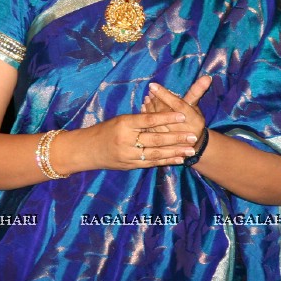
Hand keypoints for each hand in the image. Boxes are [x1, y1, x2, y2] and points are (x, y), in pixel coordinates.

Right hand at [77, 108, 199, 170]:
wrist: (87, 150)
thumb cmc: (105, 130)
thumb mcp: (120, 120)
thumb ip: (139, 120)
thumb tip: (161, 116)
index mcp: (124, 123)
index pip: (148, 119)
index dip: (166, 117)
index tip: (182, 114)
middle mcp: (126, 140)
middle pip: (155, 139)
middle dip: (176, 138)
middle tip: (193, 135)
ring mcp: (128, 155)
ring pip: (156, 153)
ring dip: (175, 151)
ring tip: (191, 149)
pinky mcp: (130, 165)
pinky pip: (151, 163)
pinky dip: (166, 161)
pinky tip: (178, 159)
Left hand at [141, 76, 209, 139]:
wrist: (192, 145)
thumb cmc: (193, 120)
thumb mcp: (196, 106)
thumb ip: (197, 91)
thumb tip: (206, 77)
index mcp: (194, 120)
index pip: (177, 105)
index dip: (164, 94)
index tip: (153, 85)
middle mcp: (184, 131)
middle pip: (165, 113)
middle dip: (156, 101)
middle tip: (150, 91)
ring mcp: (173, 140)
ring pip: (157, 122)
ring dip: (150, 108)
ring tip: (146, 98)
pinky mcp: (164, 145)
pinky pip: (151, 130)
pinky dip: (147, 117)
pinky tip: (144, 109)